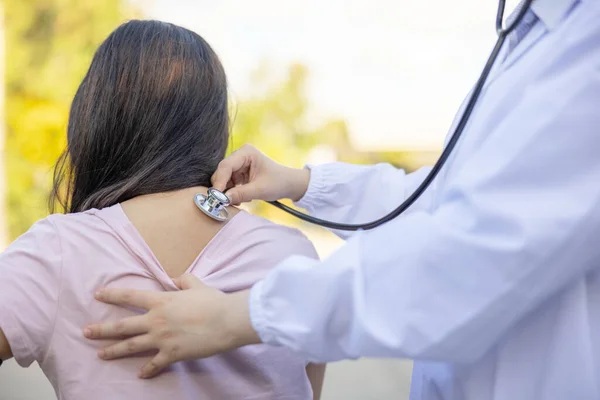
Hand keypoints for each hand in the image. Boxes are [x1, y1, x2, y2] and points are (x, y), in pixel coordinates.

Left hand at [83, 275, 259, 377]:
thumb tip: (176, 279)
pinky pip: (155, 364)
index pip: (130, 296)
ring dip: (114, 350)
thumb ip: (183, 280)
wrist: (226, 321)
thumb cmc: (213, 301)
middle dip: (102, 330)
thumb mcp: (197, 284)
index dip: (112, 295)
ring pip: (131, 346)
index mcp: (161, 301)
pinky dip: (147, 370)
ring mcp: (162, 339)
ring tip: (100, 354)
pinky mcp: (172, 354)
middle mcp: (156, 320)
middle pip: (123, 326)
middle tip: (86, 332)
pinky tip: (140, 374)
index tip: (98, 295)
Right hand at [211, 144, 309, 204]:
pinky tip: (243, 198)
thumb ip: (240, 194)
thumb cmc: (279, 183)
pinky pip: (229, 183)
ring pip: (224, 179)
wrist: (290, 184)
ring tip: (241, 201)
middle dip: (222, 188)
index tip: (215, 196)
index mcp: (246, 152)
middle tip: (223, 202)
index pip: (226, 166)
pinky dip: (233, 192)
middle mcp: (240, 155)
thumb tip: (222, 199)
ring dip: (228, 192)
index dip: (219, 181)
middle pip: (222, 172)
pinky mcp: (239, 173)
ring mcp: (239, 164)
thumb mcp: (260, 190)